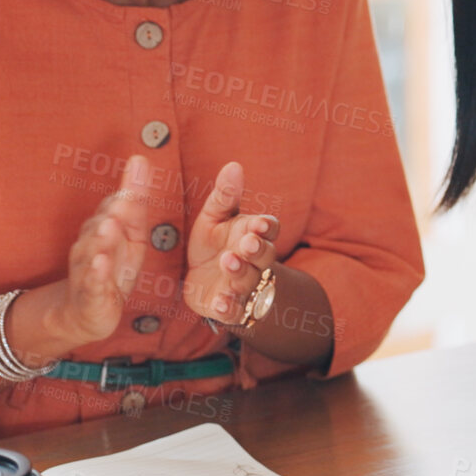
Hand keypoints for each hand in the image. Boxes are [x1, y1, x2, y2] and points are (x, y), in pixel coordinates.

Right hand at [51, 155, 156, 345]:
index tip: (138, 164)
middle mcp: (90, 244)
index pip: (115, 204)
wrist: (85, 312)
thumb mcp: (131, 234)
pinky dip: (96, 272)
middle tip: (123, 199)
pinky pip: (92, 281)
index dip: (128, 189)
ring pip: (92, 251)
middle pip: (101, 224)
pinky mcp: (90, 292)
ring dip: (101, 239)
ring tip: (109, 226)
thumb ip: (135, 201)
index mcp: (103, 227)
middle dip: (112, 212)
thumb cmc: (112, 267)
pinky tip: (101, 262)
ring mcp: (87, 268)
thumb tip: (141, 159)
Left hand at [182, 162, 278, 324]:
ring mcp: (244, 286)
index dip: (266, 227)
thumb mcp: (214, 217)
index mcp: (254, 234)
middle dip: (257, 249)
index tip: (259, 223)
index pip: (269, 229)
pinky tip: (221, 302)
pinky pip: (234, 310)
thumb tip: (233, 165)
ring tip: (229, 262)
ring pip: (250, 281)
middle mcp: (255, 261)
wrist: (206, 280)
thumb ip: (225, 196)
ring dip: (241, 273)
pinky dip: (230, 308)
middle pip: (264, 255)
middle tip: (246, 243)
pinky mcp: (229, 307)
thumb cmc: (215, 243)